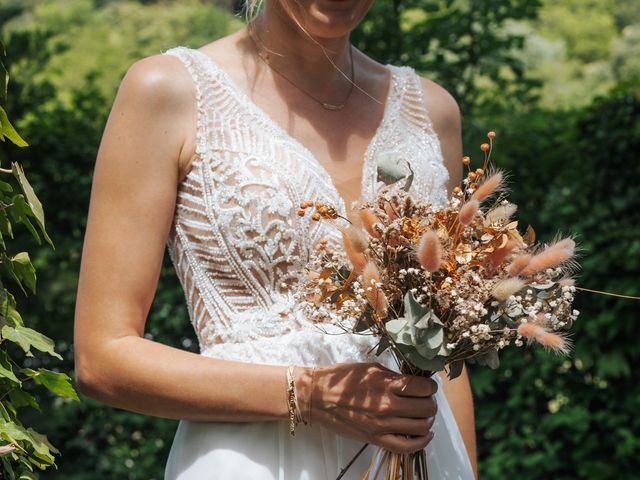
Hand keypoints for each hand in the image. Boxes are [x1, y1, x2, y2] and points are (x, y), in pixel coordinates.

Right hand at [296, 363, 436, 453]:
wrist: (318, 397)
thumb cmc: (342, 379)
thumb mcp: (371, 368)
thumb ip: (394, 376)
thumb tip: (414, 382)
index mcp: (386, 384)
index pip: (424, 387)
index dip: (430, 386)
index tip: (427, 386)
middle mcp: (387, 405)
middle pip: (427, 408)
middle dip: (430, 402)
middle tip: (425, 399)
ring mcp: (382, 425)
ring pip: (422, 427)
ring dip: (427, 420)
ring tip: (422, 414)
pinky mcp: (376, 439)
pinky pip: (407, 446)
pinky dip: (421, 441)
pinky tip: (424, 434)